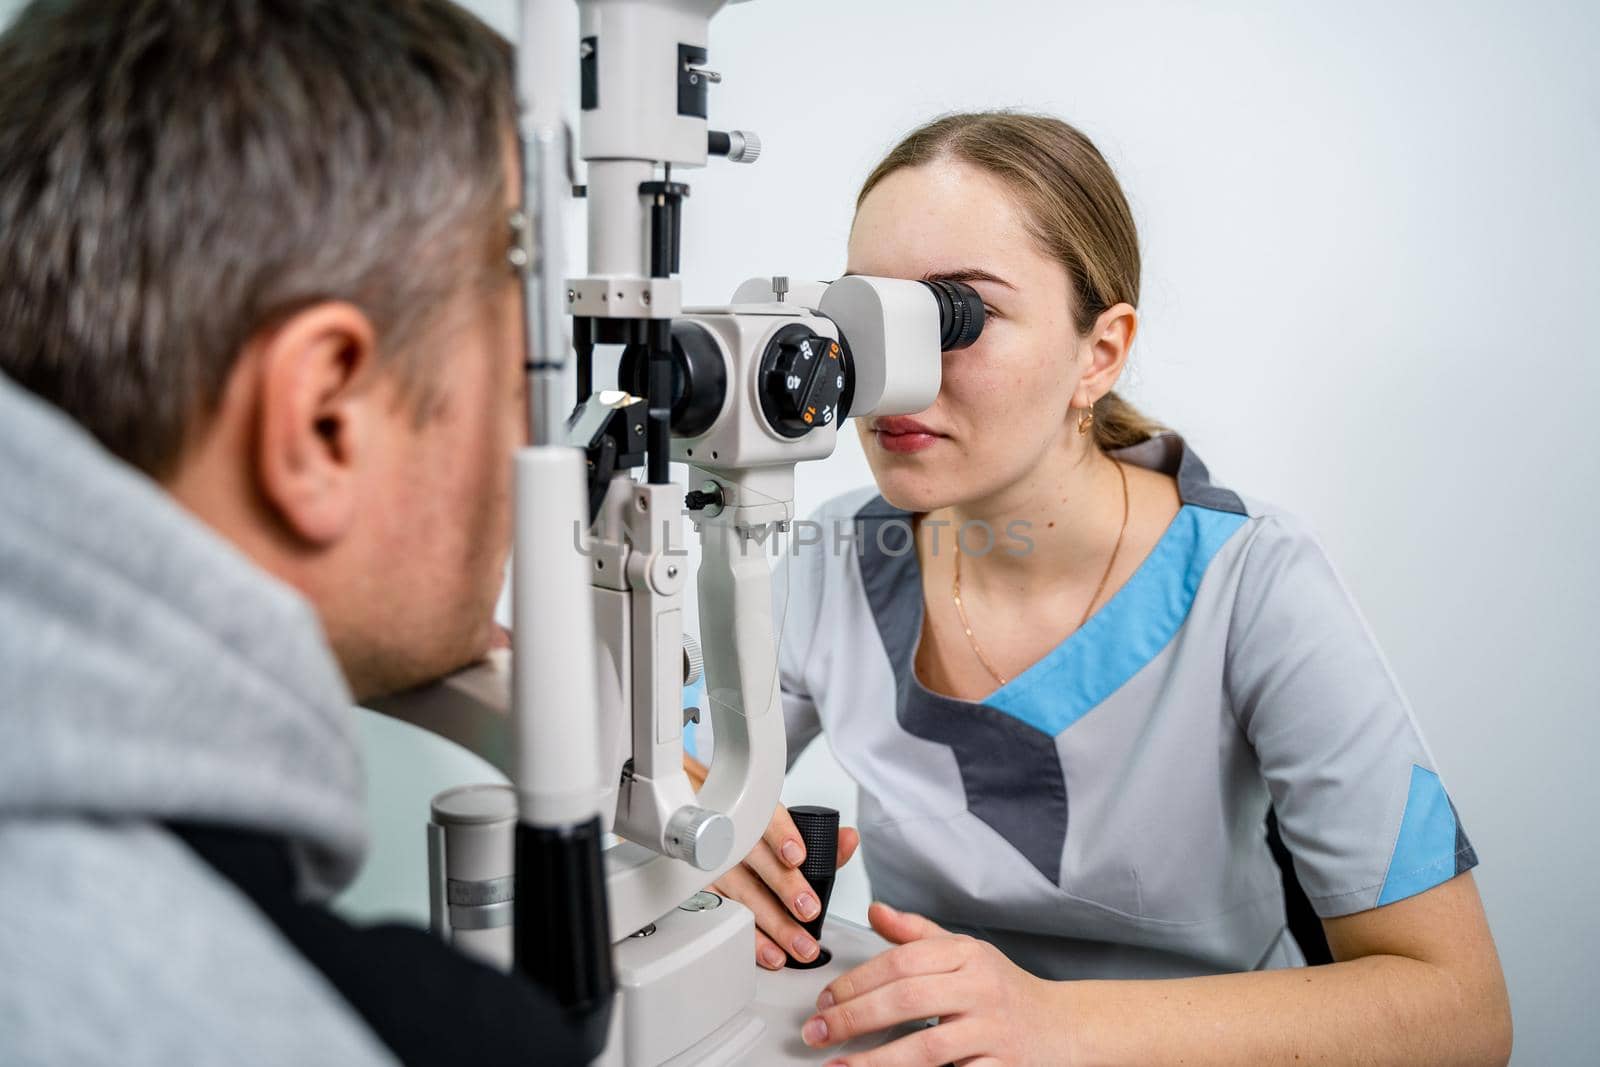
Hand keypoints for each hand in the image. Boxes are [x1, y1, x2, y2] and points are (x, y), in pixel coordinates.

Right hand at [687, 758, 859, 968]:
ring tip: (799, 944)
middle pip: (758, 863)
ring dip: (774, 924)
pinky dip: (752, 941)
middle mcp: (736, 842)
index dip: (782, 837)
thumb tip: (849, 839)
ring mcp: (719, 869)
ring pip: (743, 896)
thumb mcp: (794, 844)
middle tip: (810, 910)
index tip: (797, 856)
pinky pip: (727, 921)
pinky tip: (770, 953)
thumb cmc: (765, 849)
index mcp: (760, 821)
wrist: (728, 851)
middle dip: (786, 888)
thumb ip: (825, 845)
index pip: (769, 822)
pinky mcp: (708, 896)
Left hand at [799, 903, 1074, 1065]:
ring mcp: (992, 1033)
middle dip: (854, 1018)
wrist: (1064, 1028)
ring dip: (876, 1061)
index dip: (856, 981)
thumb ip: (916, 934)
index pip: (901, 962)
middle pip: (907, 1001)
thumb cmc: (1004, 989)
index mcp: (967, 955)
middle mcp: (981, 990)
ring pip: (926, 1047)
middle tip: (818, 1031)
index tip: (825, 999)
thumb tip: (875, 910)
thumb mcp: (965, 951)